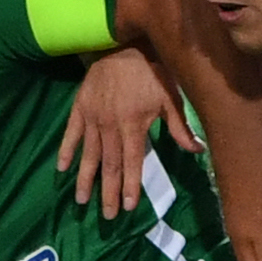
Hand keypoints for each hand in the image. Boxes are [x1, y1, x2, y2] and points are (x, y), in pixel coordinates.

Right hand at [57, 48, 198, 216]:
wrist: (125, 44)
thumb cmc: (153, 72)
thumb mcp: (171, 98)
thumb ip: (180, 127)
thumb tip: (199, 151)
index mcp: (133, 125)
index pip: (131, 162)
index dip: (130, 186)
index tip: (129, 207)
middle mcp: (110, 126)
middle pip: (109, 165)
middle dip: (108, 192)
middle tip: (107, 216)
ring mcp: (92, 117)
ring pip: (89, 154)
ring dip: (86, 179)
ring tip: (82, 201)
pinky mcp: (80, 107)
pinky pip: (71, 133)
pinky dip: (66, 150)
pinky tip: (62, 169)